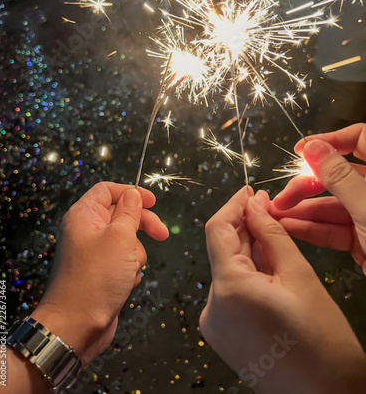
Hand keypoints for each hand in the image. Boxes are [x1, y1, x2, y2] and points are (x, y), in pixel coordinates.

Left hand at [31, 182, 168, 364]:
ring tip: (128, 269)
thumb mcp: (119, 237)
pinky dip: (130, 270)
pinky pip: (124, 261)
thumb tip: (132, 194)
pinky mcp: (102, 272)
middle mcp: (87, 230)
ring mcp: (95, 253)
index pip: (107, 190)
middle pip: (122, 214)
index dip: (131, 192)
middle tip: (162, 234)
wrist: (77, 326)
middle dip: (142, 225)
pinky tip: (125, 283)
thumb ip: (129, 212)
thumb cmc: (97, 277)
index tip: (153, 202)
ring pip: (127, 241)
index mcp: (84, 215)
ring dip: (135, 254)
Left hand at [200, 188, 365, 393]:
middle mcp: (211, 307)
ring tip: (273, 239)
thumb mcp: (299, 277)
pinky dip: (246, 274)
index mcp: (229, 289)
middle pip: (222, 250)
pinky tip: (267, 268)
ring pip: (227, 270)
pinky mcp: (221, 333)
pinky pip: (229, 291)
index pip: (217, 229)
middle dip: (244, 227)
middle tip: (268, 209)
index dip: (233, 205)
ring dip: (247, 251)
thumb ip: (271, 234)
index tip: (249, 192)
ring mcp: (214, 323)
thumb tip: (255, 203)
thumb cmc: (322, 341)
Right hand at [273, 124, 365, 272]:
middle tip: (282, 197)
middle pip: (337, 176)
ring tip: (275, 216)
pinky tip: (289, 228)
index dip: (331, 140)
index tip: (301, 151)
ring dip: (302, 210)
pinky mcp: (362, 241)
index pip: (360, 139)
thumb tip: (313, 147)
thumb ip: (340, 177)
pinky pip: (333, 229)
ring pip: (331, 206)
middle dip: (306, 185)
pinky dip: (312, 229)